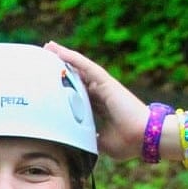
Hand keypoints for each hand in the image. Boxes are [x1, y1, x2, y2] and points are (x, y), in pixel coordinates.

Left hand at [44, 41, 147, 160]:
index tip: (48, 80)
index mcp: (99, 106)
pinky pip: (86, 66)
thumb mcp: (101, 142)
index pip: (77, 91)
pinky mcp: (106, 82)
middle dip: (60, 65)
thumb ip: (89, 138)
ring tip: (48, 46)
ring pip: (79, 67)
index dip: (63, 84)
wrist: (144, 138)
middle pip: (76, 75)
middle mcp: (100, 93)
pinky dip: (72, 57)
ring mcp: (103, 86)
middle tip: (43, 56)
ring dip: (63, 56)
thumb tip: (75, 142)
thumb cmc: (128, 141)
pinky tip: (58, 50)